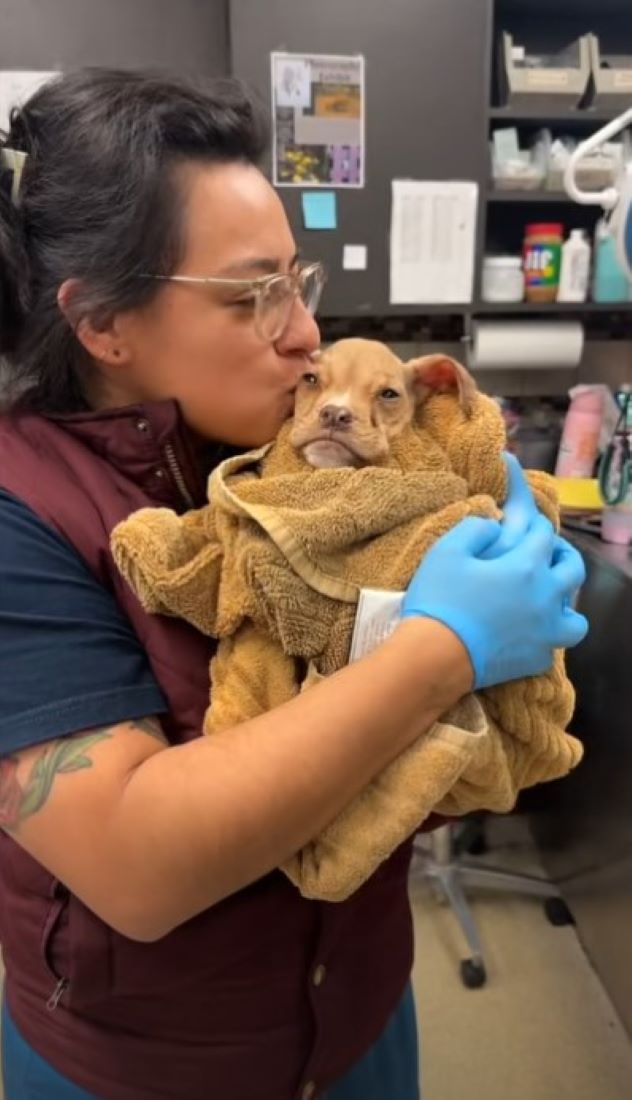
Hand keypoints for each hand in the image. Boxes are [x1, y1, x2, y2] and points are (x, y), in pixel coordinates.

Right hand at [401, 461, 587, 688]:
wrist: (434, 657)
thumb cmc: (439, 600)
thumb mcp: (447, 550)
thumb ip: (475, 529)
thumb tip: (495, 527)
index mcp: (526, 566)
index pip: (544, 534)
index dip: (538, 523)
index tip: (530, 522)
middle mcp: (546, 598)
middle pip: (573, 570)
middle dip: (564, 555)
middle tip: (550, 554)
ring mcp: (546, 633)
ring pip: (576, 619)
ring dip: (567, 606)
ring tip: (549, 604)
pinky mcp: (535, 661)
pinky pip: (553, 647)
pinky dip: (545, 639)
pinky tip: (530, 635)